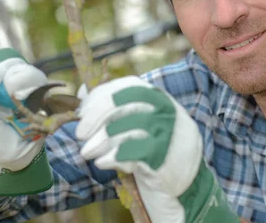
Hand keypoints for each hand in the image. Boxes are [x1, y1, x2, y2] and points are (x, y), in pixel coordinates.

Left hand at [76, 76, 239, 222]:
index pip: (129, 86)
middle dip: (96, 116)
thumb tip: (81, 92)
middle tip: (79, 134)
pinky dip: (111, 158)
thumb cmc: (155, 148)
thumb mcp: (141, 122)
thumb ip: (117, 107)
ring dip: (100, 141)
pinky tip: (102, 163)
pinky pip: (130, 153)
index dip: (101, 96)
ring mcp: (167, 133)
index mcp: (160, 98)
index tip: (82, 111)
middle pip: (126, 102)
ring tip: (87, 152)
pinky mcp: (162, 157)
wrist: (186, 181)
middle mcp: (166, 111)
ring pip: (126, 128)